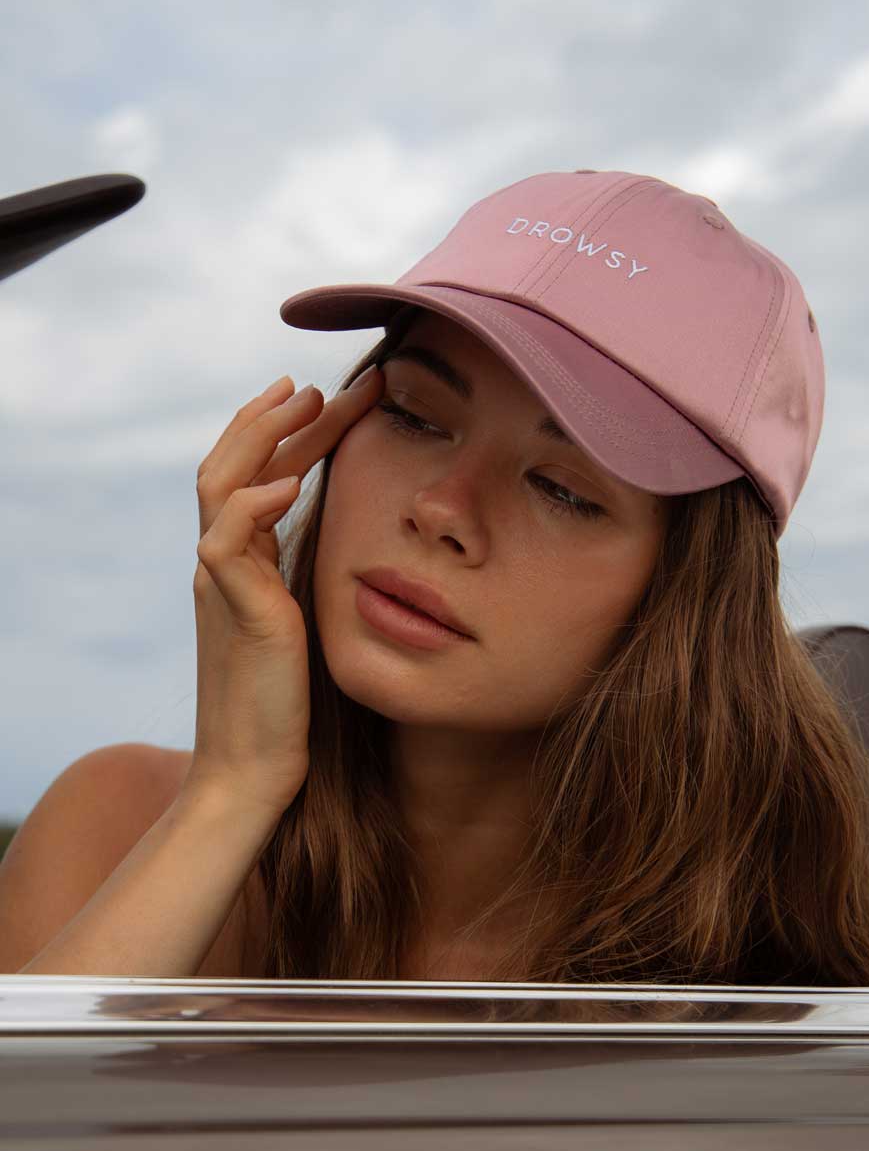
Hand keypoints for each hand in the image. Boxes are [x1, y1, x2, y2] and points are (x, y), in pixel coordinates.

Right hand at [183, 365, 383, 819]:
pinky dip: (254, 504)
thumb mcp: (312, 622)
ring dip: (260, 435)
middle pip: (234, 463)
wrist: (256, 769)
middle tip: (323, 381)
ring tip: (305, 399)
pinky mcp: (234, 612)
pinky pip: (224, 542)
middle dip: (278, 416)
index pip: (262, 474)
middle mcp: (225, 564)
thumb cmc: (291, 705)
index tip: (338, 396)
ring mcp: (223, 585)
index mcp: (245, 563)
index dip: (296, 433)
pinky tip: (293, 481)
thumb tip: (368, 544)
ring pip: (219, 483)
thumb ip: (319, 579)